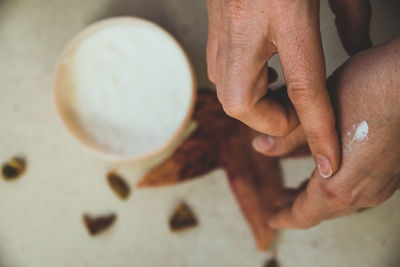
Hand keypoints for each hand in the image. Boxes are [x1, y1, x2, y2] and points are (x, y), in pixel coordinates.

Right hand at [207, 0, 371, 177]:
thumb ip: (352, 15)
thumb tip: (360, 45)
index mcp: (283, 20)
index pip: (304, 92)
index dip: (317, 133)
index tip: (328, 164)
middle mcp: (243, 38)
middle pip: (250, 109)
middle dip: (277, 120)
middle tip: (300, 110)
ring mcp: (221, 42)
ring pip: (235, 101)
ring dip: (263, 106)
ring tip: (286, 91)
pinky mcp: (212, 43)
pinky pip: (226, 83)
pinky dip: (248, 91)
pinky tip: (266, 75)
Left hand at [261, 37, 399, 228]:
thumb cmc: (369, 90)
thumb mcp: (316, 112)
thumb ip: (288, 137)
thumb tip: (260, 147)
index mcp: (340, 184)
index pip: (304, 215)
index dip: (283, 217)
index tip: (270, 218)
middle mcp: (366, 191)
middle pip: (324, 211)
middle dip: (297, 207)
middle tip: (278, 200)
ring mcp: (385, 182)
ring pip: (344, 202)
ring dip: (318, 198)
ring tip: (298, 189)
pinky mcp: (395, 169)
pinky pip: (360, 189)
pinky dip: (338, 188)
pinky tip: (330, 173)